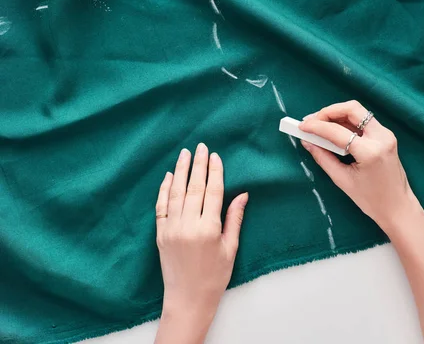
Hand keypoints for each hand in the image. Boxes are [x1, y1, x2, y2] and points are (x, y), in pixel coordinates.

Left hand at [154, 144, 247, 343]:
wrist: (188, 298)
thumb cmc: (214, 276)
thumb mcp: (230, 248)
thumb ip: (234, 219)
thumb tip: (242, 194)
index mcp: (209, 229)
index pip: (213, 192)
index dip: (215, 172)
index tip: (215, 156)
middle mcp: (188, 225)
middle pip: (194, 187)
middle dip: (198, 165)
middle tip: (201, 146)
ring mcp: (171, 229)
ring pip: (176, 193)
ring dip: (180, 171)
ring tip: (184, 154)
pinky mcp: (160, 234)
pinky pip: (161, 206)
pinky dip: (164, 190)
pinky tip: (168, 176)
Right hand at [299, 100, 421, 230]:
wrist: (398, 207)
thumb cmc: (371, 200)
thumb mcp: (343, 180)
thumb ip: (323, 158)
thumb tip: (307, 141)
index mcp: (370, 151)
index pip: (337, 131)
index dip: (316, 126)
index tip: (301, 126)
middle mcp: (381, 137)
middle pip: (352, 109)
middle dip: (328, 111)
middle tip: (311, 121)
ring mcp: (386, 134)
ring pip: (358, 112)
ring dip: (337, 115)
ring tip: (319, 125)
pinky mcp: (386, 136)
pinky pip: (363, 121)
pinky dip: (346, 122)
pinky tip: (333, 131)